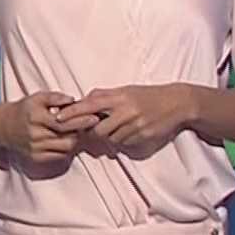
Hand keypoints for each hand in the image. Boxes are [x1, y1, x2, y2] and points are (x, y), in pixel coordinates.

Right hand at [0, 91, 98, 164]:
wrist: (0, 127)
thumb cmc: (22, 110)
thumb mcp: (36, 98)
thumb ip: (55, 98)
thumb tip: (74, 100)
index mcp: (36, 118)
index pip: (65, 122)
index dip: (82, 121)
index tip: (95, 117)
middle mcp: (35, 135)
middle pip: (67, 137)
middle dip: (80, 131)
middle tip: (89, 124)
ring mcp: (35, 148)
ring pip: (65, 148)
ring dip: (74, 140)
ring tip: (76, 131)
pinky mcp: (35, 158)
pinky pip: (58, 156)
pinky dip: (65, 149)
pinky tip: (65, 140)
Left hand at [56, 84, 195, 154]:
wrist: (176, 103)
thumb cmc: (147, 96)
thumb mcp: (125, 91)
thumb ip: (104, 96)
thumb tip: (82, 101)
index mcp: (119, 97)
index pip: (89, 105)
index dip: (72, 113)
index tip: (58, 118)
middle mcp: (126, 111)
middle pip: (98, 129)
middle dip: (92, 132)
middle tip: (89, 131)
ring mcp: (135, 125)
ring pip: (111, 138)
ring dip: (108, 137)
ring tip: (116, 129)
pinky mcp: (143, 136)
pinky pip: (125, 143)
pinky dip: (122, 140)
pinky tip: (128, 132)